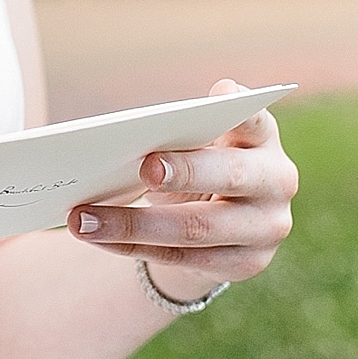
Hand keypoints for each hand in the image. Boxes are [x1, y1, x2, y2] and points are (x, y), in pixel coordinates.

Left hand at [69, 77, 291, 301]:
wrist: (219, 224)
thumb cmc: (198, 166)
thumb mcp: (196, 145)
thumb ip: (180, 131)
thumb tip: (130, 131)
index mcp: (262, 140)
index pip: (257, 121)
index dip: (239, 113)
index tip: (215, 95)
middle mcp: (276, 181)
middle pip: (231, 175)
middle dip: (184, 171)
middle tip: (141, 168)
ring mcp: (266, 227)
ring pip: (196, 227)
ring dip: (132, 224)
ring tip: (81, 218)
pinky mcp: (246, 263)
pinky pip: (181, 258)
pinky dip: (131, 247)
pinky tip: (96, 238)